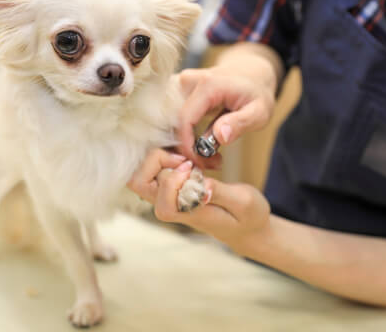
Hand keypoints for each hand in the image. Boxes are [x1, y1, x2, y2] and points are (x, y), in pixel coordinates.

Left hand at [128, 148, 270, 248]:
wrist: (246, 228)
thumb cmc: (247, 217)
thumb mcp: (243, 203)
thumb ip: (221, 194)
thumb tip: (201, 187)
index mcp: (186, 212)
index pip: (161, 191)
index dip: (175, 173)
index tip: (195, 166)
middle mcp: (170, 206)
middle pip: (138, 181)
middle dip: (158, 160)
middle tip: (184, 157)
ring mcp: (166, 198)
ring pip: (141, 174)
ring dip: (160, 157)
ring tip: (186, 156)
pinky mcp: (168, 191)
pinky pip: (151, 170)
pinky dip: (165, 157)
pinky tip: (188, 156)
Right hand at [177, 43, 281, 168]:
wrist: (251, 73)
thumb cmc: (257, 93)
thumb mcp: (259, 111)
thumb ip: (240, 123)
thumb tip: (220, 136)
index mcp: (208, 85)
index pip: (185, 119)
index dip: (188, 145)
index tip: (200, 162)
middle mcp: (189, 81)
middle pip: (175, 122)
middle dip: (188, 148)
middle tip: (210, 163)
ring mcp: (181, 84)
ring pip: (173, 122)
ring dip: (186, 143)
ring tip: (209, 156)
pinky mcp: (179, 91)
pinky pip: (175, 118)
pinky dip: (186, 135)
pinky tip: (202, 144)